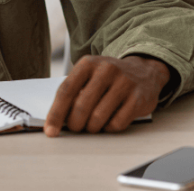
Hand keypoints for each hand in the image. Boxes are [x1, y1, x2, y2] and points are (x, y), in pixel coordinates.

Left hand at [43, 55, 169, 135]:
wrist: (143, 72)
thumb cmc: (108, 79)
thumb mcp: (89, 76)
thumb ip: (73, 93)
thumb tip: (56, 121)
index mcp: (88, 63)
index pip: (66, 91)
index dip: (56, 113)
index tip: (50, 130)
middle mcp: (106, 69)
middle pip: (81, 106)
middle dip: (74, 123)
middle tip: (75, 127)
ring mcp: (124, 83)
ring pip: (98, 117)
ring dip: (92, 127)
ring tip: (92, 125)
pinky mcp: (138, 98)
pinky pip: (116, 123)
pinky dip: (109, 128)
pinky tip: (109, 122)